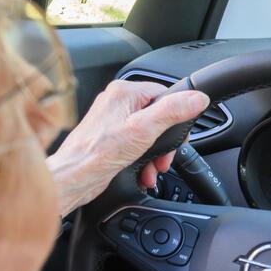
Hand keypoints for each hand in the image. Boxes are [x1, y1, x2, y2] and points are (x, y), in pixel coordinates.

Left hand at [46, 82, 210, 215]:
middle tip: (164, 158)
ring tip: (153, 169)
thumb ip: (172, 111)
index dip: (177, 117)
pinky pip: (136, 144)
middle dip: (165, 141)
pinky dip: (142, 159)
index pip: (165, 94)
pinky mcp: (109, 138)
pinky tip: (142, 172)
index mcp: (124, 92)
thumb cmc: (98, 154)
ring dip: (155, 154)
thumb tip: (197, 97)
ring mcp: (112, 120)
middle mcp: (116, 102)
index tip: (179, 136)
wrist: (73, 178)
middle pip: (158, 116)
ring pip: (148, 133)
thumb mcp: (144, 130)